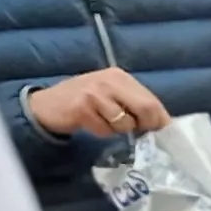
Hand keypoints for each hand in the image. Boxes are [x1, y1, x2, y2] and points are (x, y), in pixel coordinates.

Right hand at [26, 67, 168, 138]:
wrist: (46, 105)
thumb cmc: (83, 101)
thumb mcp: (111, 95)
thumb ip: (133, 103)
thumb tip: (163, 123)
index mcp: (120, 76)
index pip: (152, 100)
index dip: (161, 120)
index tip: (163, 133)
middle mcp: (109, 80)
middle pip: (146, 109)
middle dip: (146, 126)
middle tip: (139, 134)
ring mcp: (95, 92)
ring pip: (125, 123)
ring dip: (117, 131)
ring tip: (103, 122)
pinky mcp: (82, 107)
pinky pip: (105, 130)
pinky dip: (101, 133)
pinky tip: (90, 124)